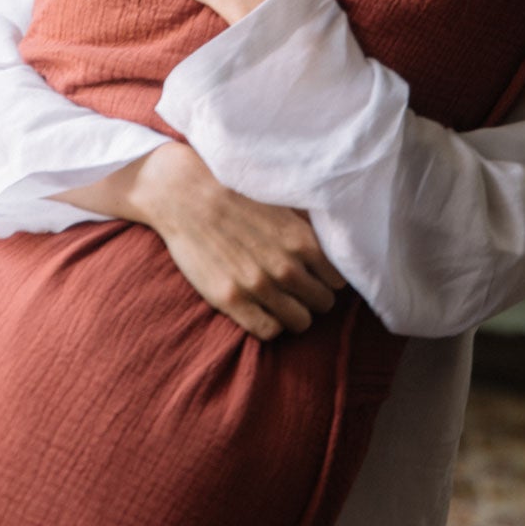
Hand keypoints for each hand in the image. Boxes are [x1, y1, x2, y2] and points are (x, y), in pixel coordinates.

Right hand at [136, 141, 348, 340]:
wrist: (187, 193)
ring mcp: (259, 286)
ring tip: (280, 302)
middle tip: (297, 290)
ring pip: (300, 322)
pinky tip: (262, 309)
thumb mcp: (282, 204)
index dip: (327, 279)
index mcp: (302, 241)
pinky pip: (269, 331)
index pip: (338, 280)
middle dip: (313, 297)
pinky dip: (271, 324)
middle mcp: (286, 267)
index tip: (315, 276)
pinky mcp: (231, 300)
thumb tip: (333, 241)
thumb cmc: (236, 193)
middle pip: (323, 303)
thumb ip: (308, 227)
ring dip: (294, 314)